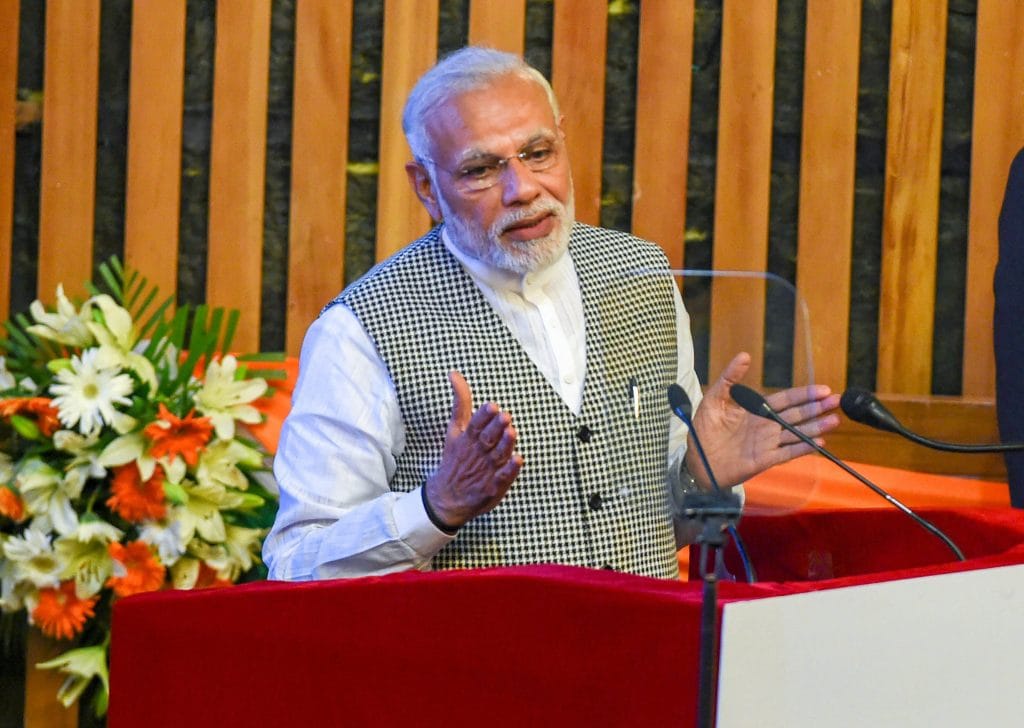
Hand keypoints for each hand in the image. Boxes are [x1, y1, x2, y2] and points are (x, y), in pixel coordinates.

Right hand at [423, 371, 522, 528]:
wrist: (446, 498)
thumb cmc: (455, 458)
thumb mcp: (454, 430)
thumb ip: (460, 402)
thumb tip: (454, 373)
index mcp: (467, 439)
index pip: (475, 425)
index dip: (483, 417)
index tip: (492, 406)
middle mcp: (477, 453)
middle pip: (487, 439)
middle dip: (496, 428)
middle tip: (505, 416)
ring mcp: (485, 470)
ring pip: (497, 455)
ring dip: (505, 445)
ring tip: (512, 433)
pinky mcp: (493, 486)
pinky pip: (503, 477)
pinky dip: (510, 470)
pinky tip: (519, 460)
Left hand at [686, 352, 839, 487]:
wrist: (696, 460)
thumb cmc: (703, 429)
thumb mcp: (714, 398)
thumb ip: (729, 378)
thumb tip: (744, 356)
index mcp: (756, 410)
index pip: (785, 399)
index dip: (804, 394)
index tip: (823, 389)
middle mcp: (765, 426)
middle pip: (796, 415)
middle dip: (816, 408)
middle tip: (837, 400)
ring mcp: (766, 443)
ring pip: (796, 433)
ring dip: (815, 427)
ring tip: (834, 420)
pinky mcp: (763, 460)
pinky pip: (786, 453)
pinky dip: (802, 448)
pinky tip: (818, 442)